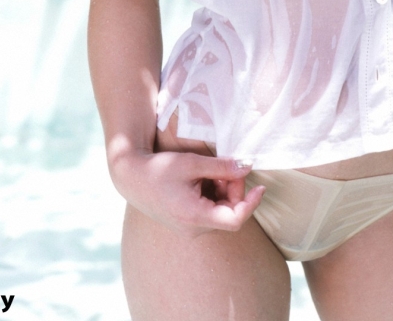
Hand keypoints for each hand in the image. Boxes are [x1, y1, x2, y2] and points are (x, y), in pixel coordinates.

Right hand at [111, 148, 265, 238]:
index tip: (260, 187)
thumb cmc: (159, 168)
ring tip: (210, 171)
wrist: (132, 177)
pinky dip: (213, 195)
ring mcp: (189, 228)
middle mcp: (193, 229)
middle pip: (228, 214)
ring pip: (220, 212)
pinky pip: (209, 212)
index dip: (251, 203)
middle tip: (228, 168)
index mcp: (194, 217)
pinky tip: (203, 179)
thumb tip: (247, 167)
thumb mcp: (193, 163)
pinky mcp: (186, 223)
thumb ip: (222, 167)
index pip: (235, 219)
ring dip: (223, 191)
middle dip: (234, 190)